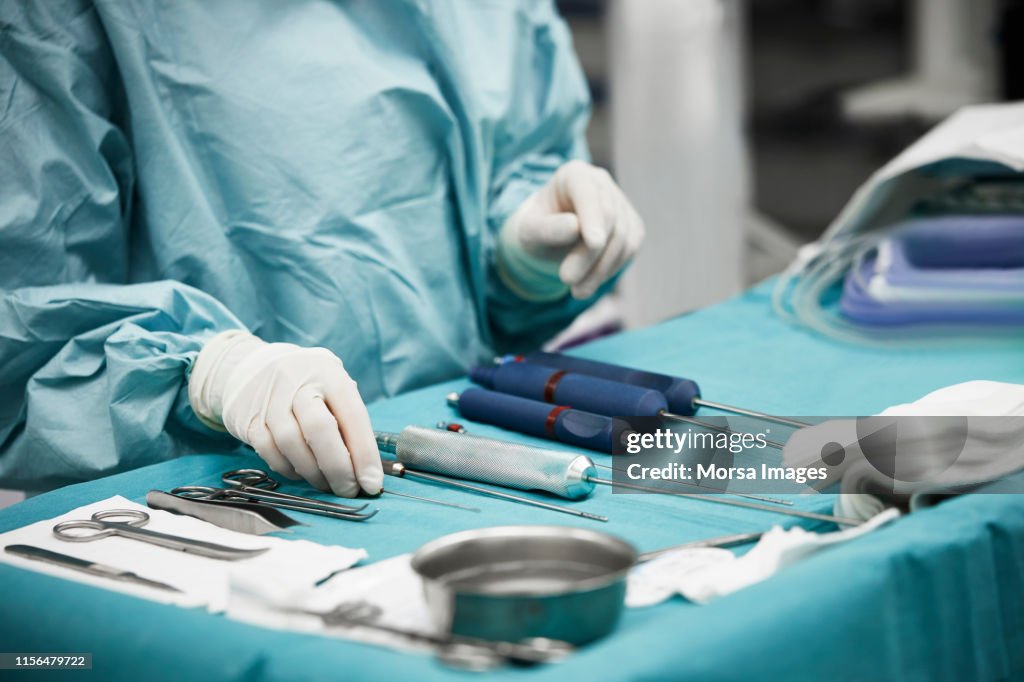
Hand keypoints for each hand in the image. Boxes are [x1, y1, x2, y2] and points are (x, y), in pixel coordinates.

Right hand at [189, 330, 381, 496]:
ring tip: (326, 484)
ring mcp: (269, 399)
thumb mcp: (332, 386)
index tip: (372, 483)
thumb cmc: (306, 383)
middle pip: (319, 429)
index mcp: (329, 374)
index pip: (352, 415)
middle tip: (348, 490)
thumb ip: (348, 419)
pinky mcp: (247, 417)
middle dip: (338, 468)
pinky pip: (268, 451)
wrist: (251, 367)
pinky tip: (300, 473)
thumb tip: (368, 468)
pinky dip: (288, 469)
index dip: (365, 453)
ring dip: (313, 473)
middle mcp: (298, 382)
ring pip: (291, 443)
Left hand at [498, 160, 644, 299]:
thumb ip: (547, 228)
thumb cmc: (536, 230)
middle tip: (567, 281)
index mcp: (574, 175)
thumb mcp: (529, 231)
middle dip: (589, 255)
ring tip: (578, 292)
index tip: (593, 243)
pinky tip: (591, 282)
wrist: (548, 237)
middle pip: (608, 218)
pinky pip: (630, 248)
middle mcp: (601, 183)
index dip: (593, 217)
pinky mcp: (631, 224)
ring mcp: (620, 202)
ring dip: (601, 270)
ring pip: (623, 237)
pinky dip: (611, 269)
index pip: (588, 193)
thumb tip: (575, 227)